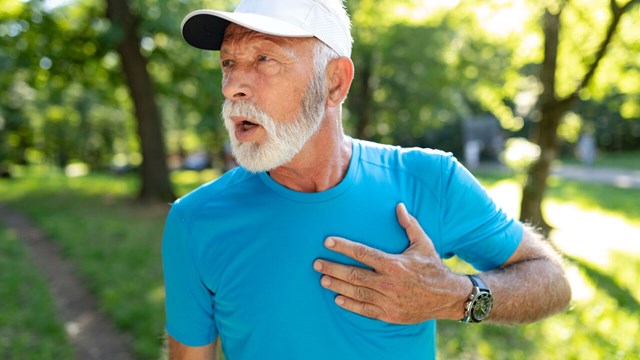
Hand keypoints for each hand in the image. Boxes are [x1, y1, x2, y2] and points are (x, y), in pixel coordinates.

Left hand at [313, 203, 468, 323]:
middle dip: (332, 267)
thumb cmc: (433, 267)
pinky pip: (365, 310)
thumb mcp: (423, 243)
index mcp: (394, 263)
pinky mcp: (390, 314)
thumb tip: (398, 205)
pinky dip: (350, 305)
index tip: (327, 242)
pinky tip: (338, 299)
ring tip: (322, 278)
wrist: (448, 297)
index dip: (343, 246)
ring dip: (337, 285)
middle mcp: (388, 283)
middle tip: (316, 263)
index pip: (362, 253)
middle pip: (353, 274)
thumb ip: (409, 224)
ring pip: (356, 292)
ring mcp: (388, 301)